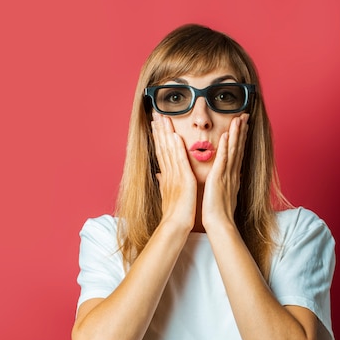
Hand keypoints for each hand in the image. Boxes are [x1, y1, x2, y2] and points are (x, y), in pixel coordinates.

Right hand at [151, 113, 196, 231]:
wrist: (175, 225)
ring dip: (166, 133)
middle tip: (156, 114)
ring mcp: (174, 175)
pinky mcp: (183, 180)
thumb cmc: (173, 212)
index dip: (158, 137)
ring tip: (163, 118)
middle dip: (159, 130)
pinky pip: (179, 161)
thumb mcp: (168, 194)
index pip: (161, 151)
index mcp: (166, 175)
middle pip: (162, 147)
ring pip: (168, 150)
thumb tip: (159, 174)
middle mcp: (168, 172)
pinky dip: (177, 149)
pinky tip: (175, 136)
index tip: (156, 123)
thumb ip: (164, 182)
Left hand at [201, 113, 248, 230]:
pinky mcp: (220, 178)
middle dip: (242, 131)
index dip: (240, 139)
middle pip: (239, 148)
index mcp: (232, 176)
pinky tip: (227, 135)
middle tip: (244, 116)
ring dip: (236, 134)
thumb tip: (224, 180)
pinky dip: (226, 147)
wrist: (219, 223)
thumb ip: (223, 184)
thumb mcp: (222, 194)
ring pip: (233, 150)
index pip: (237, 153)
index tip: (242, 126)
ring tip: (239, 119)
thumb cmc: (219, 212)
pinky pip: (224, 159)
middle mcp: (232, 173)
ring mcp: (227, 175)